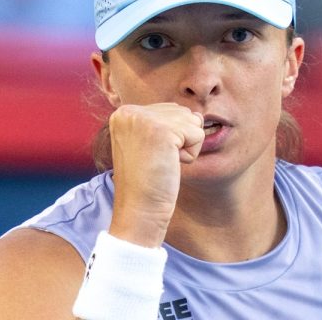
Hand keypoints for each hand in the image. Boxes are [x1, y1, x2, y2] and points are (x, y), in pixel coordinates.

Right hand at [107, 103, 204, 247]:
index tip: (150, 157)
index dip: (170, 138)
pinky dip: (191, 154)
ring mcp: (144, 119)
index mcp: (124, 113)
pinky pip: (197, 134)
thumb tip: (197, 115)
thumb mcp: (150, 144)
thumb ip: (167, 123)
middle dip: (179, 140)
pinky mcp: (162, 131)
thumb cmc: (148, 182)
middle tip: (157, 162)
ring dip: (186, 147)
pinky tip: (170, 166)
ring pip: (192, 122)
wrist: (139, 210)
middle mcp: (130, 112)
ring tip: (163, 164)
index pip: (169, 110)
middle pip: (182, 113)